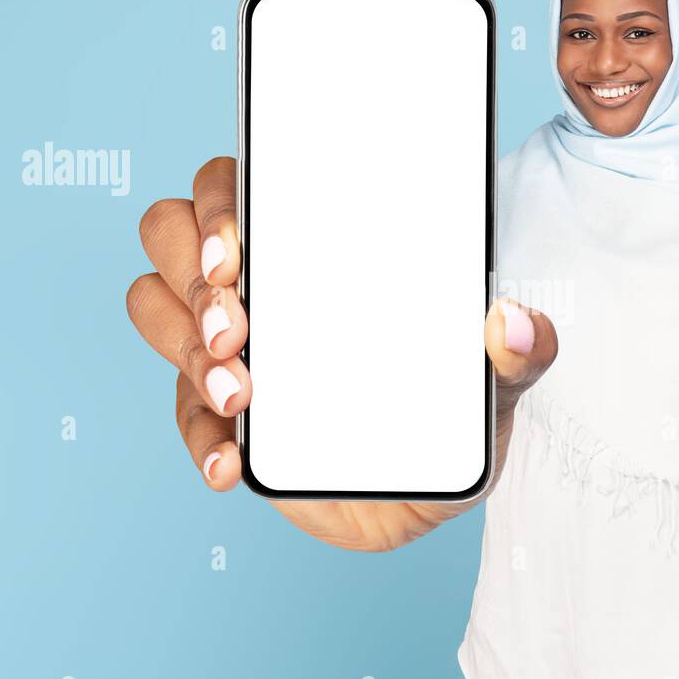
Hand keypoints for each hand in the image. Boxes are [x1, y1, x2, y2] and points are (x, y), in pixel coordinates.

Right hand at [125, 157, 557, 550]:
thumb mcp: (499, 382)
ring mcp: (232, 345)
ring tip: (242, 394)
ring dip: (185, 347)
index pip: (238, 186)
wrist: (430, 491)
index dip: (220, 207)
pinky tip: (230, 464)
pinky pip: (180, 410)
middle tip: (242, 330)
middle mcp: (261, 281)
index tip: (238, 254)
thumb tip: (518, 325)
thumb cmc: (454, 410)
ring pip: (155, 308)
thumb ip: (522, 354)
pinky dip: (198, 436)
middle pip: (172, 233)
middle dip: (195, 278)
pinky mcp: (220, 414)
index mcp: (317, 247)